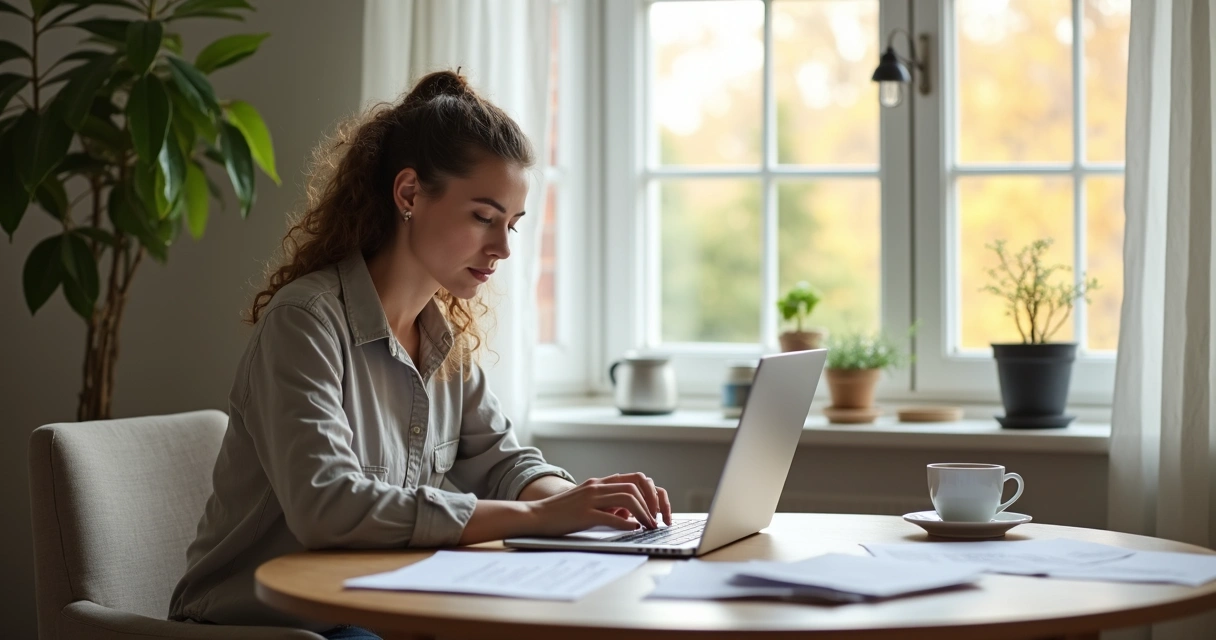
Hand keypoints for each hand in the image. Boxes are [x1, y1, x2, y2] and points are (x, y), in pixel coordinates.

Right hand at [527, 473, 671, 536]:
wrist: (536, 516)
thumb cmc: (562, 513)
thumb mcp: (588, 503)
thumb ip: (608, 504)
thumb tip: (631, 514)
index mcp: (598, 483)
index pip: (633, 479)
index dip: (650, 492)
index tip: (657, 509)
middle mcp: (596, 487)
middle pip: (634, 487)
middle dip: (651, 503)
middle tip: (657, 519)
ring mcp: (589, 499)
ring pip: (626, 499)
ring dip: (643, 513)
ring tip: (649, 526)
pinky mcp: (583, 514)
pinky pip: (610, 516)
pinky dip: (626, 523)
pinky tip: (633, 529)